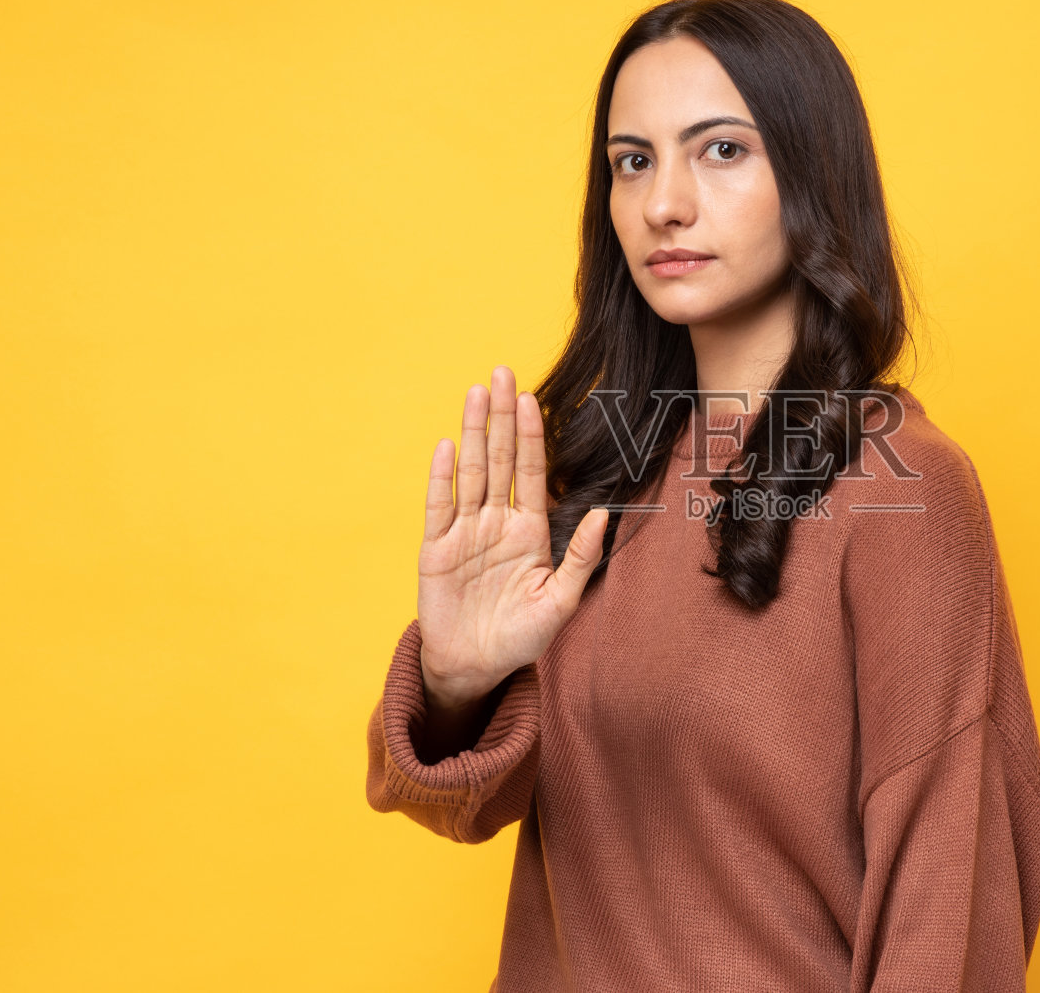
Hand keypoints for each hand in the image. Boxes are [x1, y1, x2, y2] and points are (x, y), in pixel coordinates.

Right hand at [414, 366, 608, 708]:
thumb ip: (580, 557)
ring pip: (470, 472)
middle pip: (500, 459)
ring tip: (476, 393)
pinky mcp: (437, 549)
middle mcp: (497, 522)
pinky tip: (448, 446)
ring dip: (474, 432)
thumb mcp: (560, 600)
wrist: (476, 667)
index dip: (531, 435)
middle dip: (501, 416)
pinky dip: (442, 477)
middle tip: (500, 372)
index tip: (531, 398)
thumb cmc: (522, 636)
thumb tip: (602, 515)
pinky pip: (440, 506)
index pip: (530, 471)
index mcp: (529, 529)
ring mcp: (465, 532)